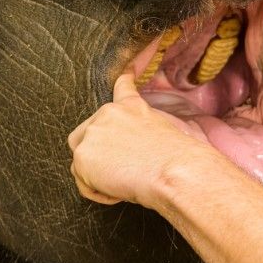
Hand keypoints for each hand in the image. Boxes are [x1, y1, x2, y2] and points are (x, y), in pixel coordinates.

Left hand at [67, 73, 217, 208]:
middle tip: (122, 171)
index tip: (128, 70)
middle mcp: (107, 113)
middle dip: (98, 155)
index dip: (124, 78)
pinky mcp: (82, 156)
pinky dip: (99, 192)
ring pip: (82, 161)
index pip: (122, 86)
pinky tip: (119, 192)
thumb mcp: (171, 131)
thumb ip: (149, 130)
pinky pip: (83, 182)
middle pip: (87, 134)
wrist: (173, 169)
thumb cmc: (180, 157)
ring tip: (125, 184)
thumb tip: (158, 143)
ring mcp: (92, 133)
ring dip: (99, 177)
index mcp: (130, 106)